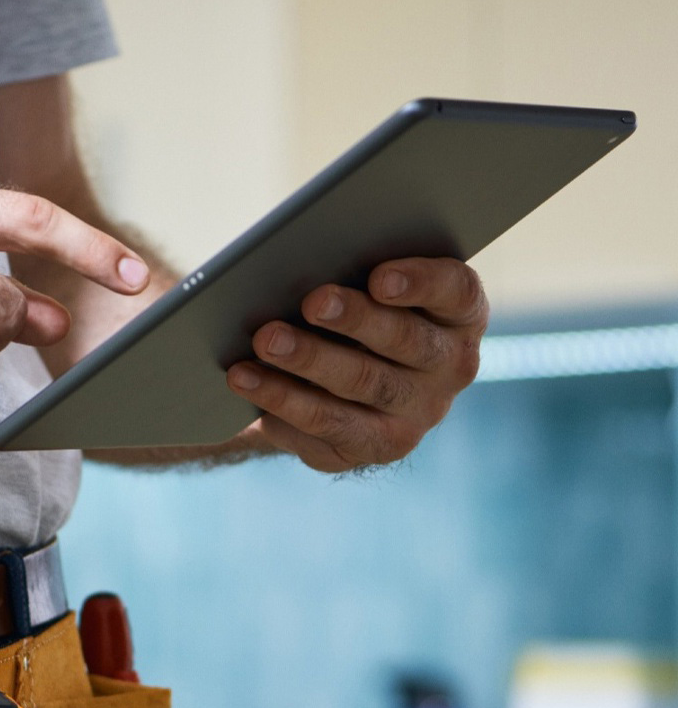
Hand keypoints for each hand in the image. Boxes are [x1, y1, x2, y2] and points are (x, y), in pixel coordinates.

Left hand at [226, 258, 487, 471]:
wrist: (342, 386)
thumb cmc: (355, 312)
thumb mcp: (366, 286)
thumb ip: (355, 270)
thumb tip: (305, 259)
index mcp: (460, 314)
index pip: (455, 291)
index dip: (421, 284)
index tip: (380, 277)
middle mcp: (450, 367)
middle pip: (405, 341)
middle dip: (354, 320)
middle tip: (311, 302)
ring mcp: (416, 415)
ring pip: (361, 387)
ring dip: (308, 362)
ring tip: (263, 342)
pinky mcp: (373, 448)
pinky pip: (327, 429)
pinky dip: (283, 403)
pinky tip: (247, 382)